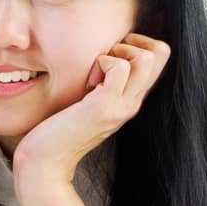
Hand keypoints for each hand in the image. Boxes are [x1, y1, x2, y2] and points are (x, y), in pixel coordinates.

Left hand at [13, 33, 170, 183]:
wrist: (45, 163)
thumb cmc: (56, 130)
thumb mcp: (85, 102)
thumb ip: (98, 83)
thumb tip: (97, 55)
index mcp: (130, 98)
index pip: (159, 56)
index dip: (135, 43)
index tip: (106, 57)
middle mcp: (133, 102)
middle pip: (161, 52)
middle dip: (130, 42)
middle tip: (102, 61)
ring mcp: (122, 106)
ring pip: (146, 57)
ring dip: (116, 53)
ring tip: (94, 73)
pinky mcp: (104, 108)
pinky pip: (119, 67)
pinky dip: (101, 62)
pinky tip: (86, 82)